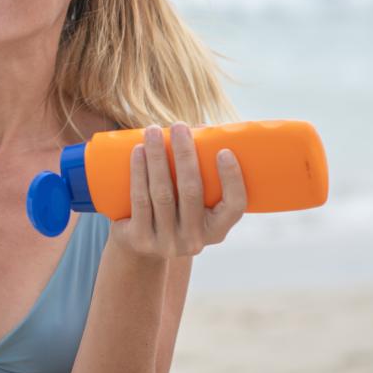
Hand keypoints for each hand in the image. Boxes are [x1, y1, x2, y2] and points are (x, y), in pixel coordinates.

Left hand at [108, 122, 246, 259]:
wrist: (139, 246)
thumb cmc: (173, 210)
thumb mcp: (191, 200)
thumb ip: (200, 169)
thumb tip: (200, 129)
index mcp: (216, 229)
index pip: (234, 206)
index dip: (232, 179)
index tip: (224, 150)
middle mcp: (194, 240)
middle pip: (191, 192)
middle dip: (184, 155)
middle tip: (179, 126)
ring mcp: (167, 242)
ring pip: (162, 193)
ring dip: (157, 157)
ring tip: (153, 131)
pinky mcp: (141, 238)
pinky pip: (140, 200)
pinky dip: (139, 172)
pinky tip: (138, 151)